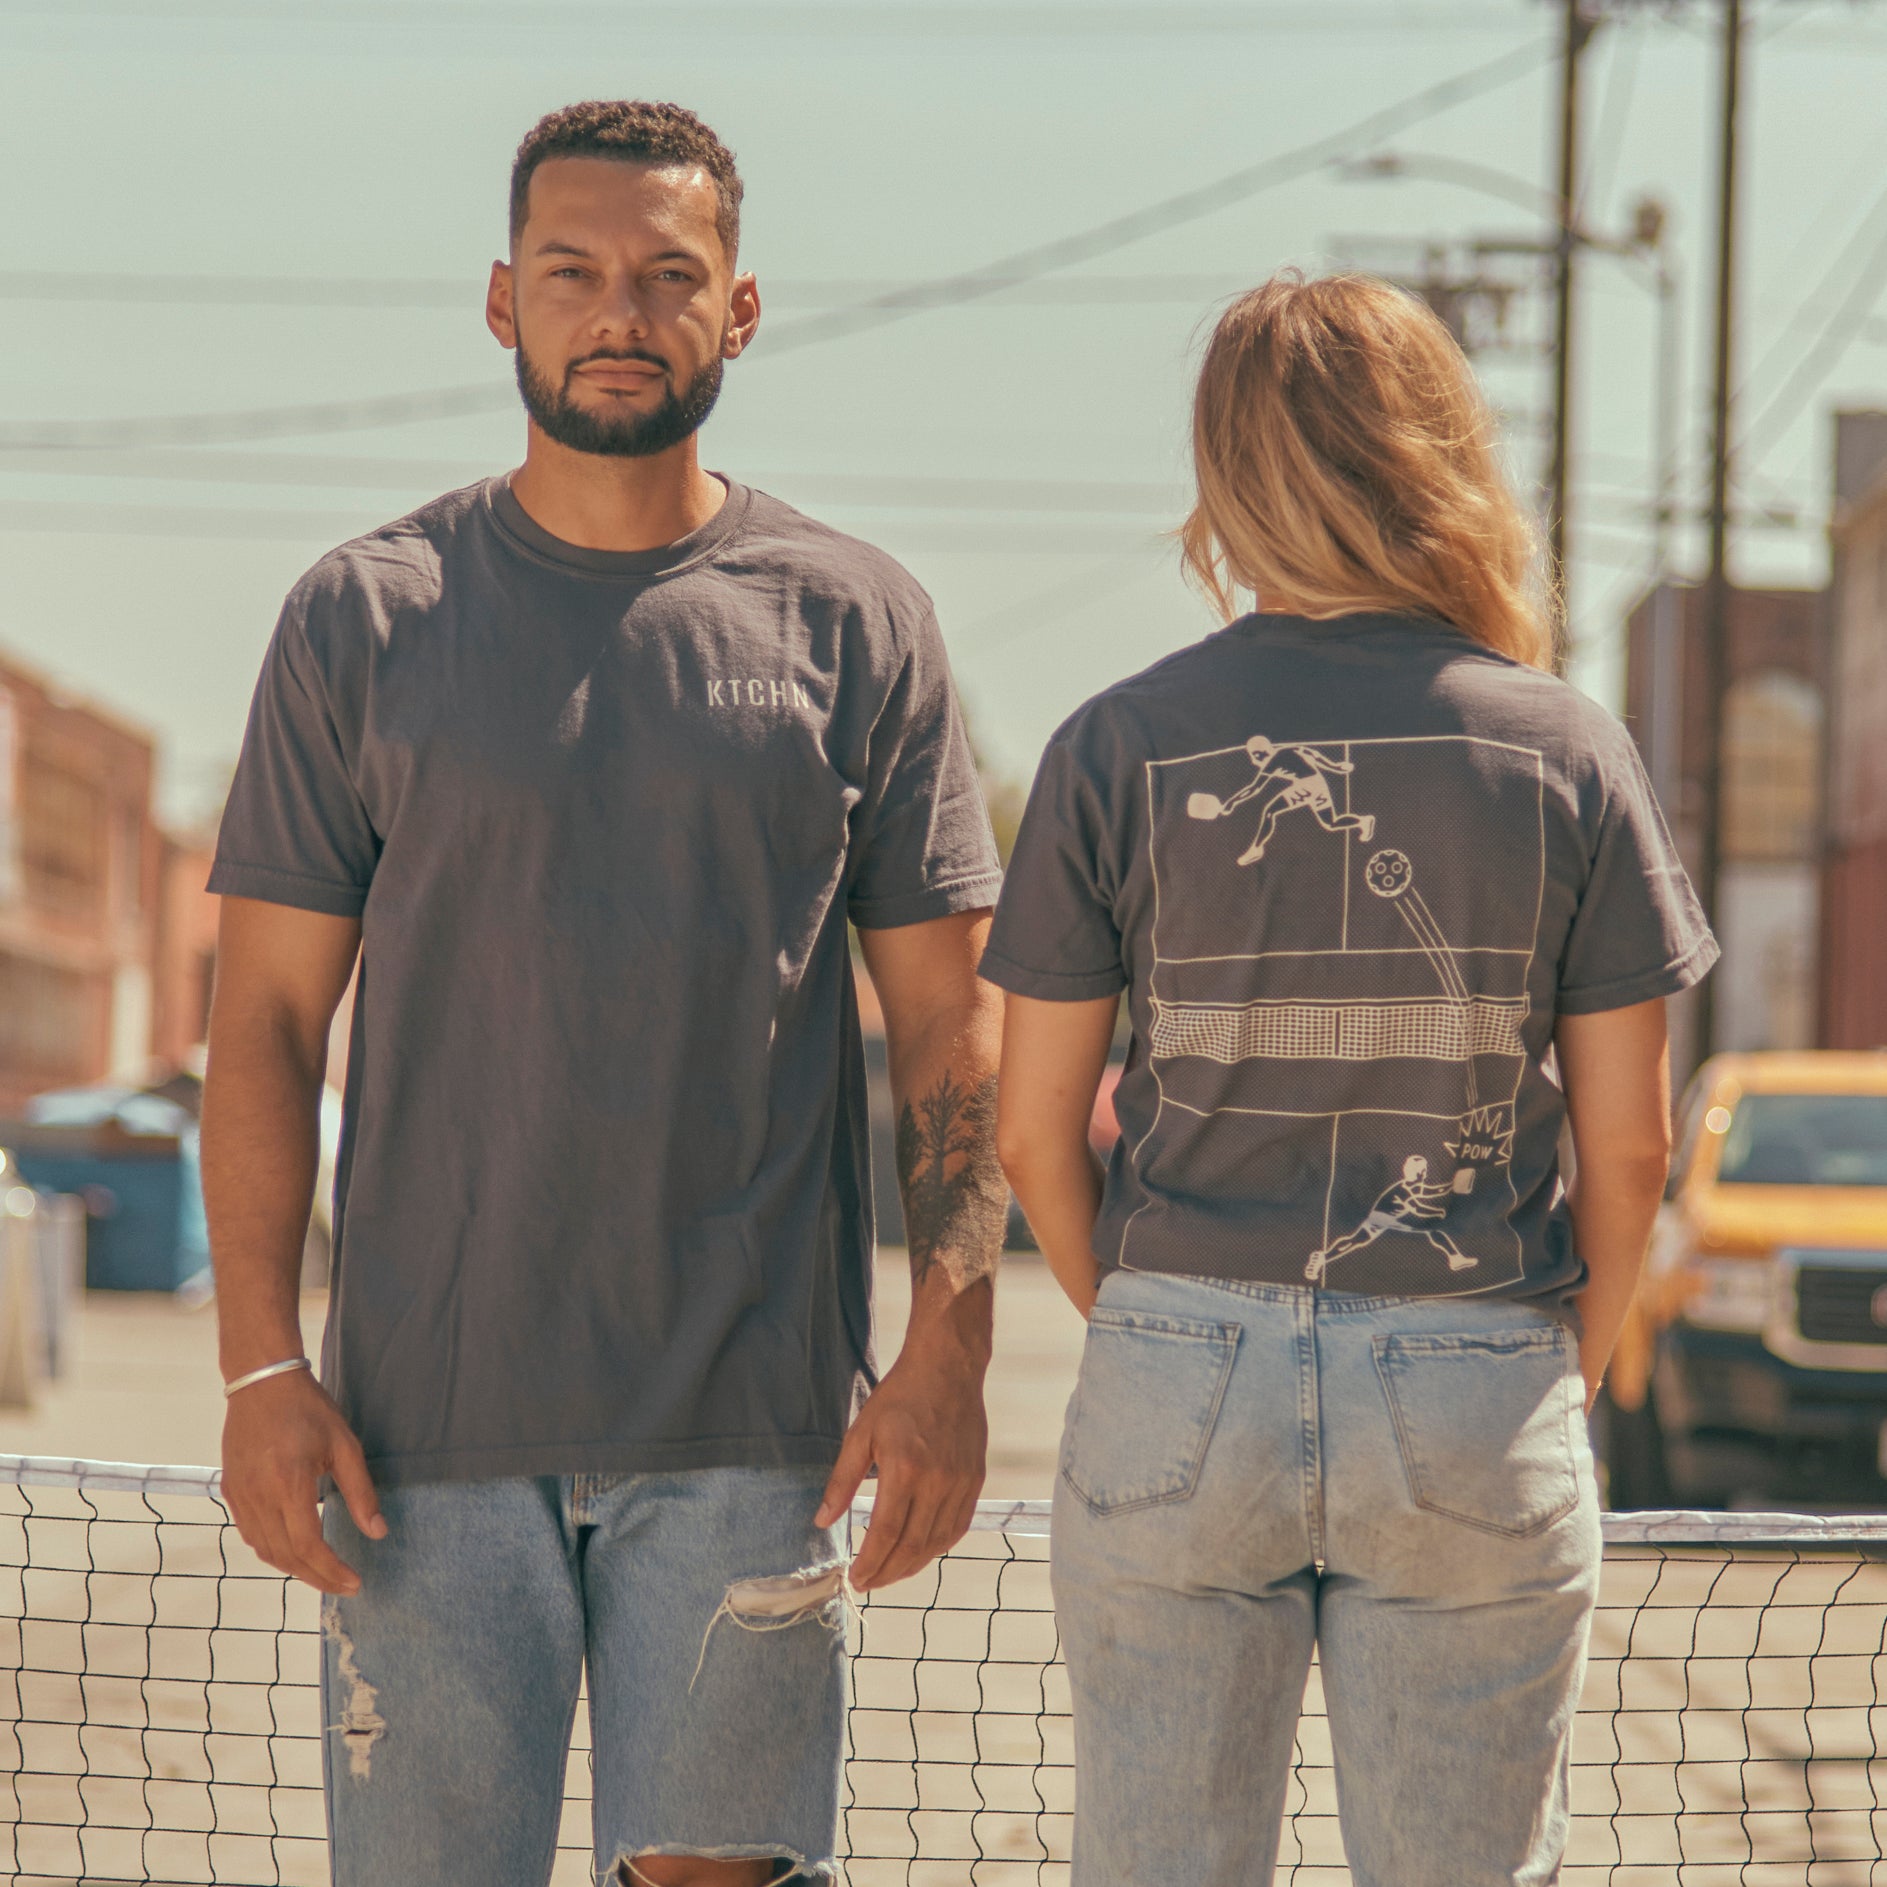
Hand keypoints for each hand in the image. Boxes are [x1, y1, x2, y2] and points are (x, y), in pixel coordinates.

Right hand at [221, 1368, 385, 1593]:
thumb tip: (377, 1532)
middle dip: (316, 1578)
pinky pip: (251, 1535)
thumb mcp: (344, 1446)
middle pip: (285, 1556)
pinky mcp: (231, 1492)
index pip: (307, 1545)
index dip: (331, 1570)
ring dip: (294, 1569)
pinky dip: (274, 1551)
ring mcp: (240, 1496)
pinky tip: (294, 1551)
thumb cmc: (308, 1410)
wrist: (261, 1384)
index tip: (355, 1582)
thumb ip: (361, 1492)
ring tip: (324, 1573)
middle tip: (344, 1586)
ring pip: (265, 1550)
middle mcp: (259, 1496)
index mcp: (289, 1483)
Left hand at [815, 1339, 987, 1591]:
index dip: (869, 1563)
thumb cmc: (899, 1397)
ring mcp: (960, 1483)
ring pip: (936, 1543)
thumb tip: (823, 1521)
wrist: (947, 1369)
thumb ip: (842, 1481)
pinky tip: (919, 1552)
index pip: (886, 1534)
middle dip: (886, 1573)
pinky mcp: (975, 1480)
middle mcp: (937, 1481)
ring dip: (911, 1566)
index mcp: (905, 1469)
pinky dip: (937, 1547)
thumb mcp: (861, 1433)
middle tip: (867, 1584)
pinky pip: (957, 1527)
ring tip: (888, 1573)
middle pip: (912, 1546)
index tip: (854, 1579)